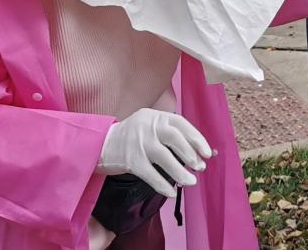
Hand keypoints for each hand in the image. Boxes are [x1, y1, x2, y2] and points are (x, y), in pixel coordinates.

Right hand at [98, 109, 213, 197]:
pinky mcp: (130, 160)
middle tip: (200, 167)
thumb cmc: (133, 138)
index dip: (196, 138)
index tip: (207, 153)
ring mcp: (138, 142)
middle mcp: (147, 126)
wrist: (100, 145)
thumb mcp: (150, 127)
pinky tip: (171, 192)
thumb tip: (200, 155)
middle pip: (173, 137)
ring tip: (190, 182)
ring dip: (180, 172)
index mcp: (155, 116)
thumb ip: (171, 136)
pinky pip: (150, 174)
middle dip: (190, 153)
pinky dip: (162, 185)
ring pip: (164, 157)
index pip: (180, 124)